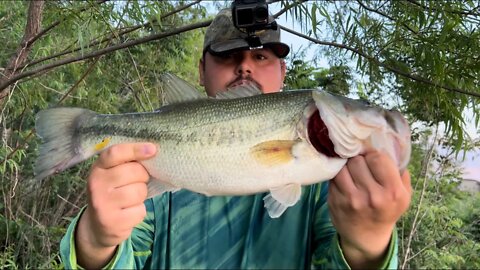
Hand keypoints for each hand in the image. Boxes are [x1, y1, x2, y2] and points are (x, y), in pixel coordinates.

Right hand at [75, 143, 156, 268]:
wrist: (97, 227)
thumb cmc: (112, 194)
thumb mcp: (112, 176)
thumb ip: (127, 163)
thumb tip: (152, 152)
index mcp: (98, 169)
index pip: (116, 153)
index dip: (135, 149)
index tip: (152, 149)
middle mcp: (96, 185)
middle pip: (134, 172)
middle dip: (143, 177)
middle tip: (137, 183)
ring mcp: (103, 204)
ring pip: (139, 191)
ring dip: (141, 195)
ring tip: (131, 199)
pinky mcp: (113, 222)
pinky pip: (140, 211)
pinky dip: (139, 211)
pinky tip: (129, 213)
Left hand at [328, 151, 411, 268]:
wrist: (367, 236)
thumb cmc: (387, 210)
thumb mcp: (404, 195)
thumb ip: (400, 172)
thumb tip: (390, 147)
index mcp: (393, 192)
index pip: (378, 158)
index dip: (373, 155)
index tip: (371, 158)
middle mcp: (372, 196)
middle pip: (358, 160)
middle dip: (359, 159)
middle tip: (360, 164)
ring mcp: (351, 199)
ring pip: (343, 166)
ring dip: (346, 165)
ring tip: (351, 169)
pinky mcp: (335, 200)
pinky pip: (333, 176)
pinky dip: (337, 174)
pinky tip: (343, 178)